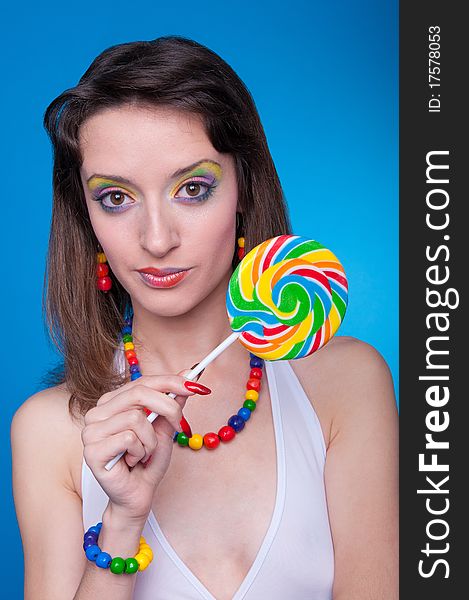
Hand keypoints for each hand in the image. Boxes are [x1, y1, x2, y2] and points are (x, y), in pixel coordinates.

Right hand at [81, 370, 209, 521]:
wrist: (138, 495)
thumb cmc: (148, 461)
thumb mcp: (165, 427)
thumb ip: (173, 401)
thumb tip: (190, 373)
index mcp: (113, 402)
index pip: (143, 381)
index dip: (171, 381)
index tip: (196, 386)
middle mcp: (98, 412)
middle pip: (140, 393)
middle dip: (169, 408)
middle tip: (179, 426)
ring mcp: (91, 431)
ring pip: (136, 418)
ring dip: (151, 440)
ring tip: (145, 453)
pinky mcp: (92, 450)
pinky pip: (129, 438)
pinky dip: (140, 451)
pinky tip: (133, 461)